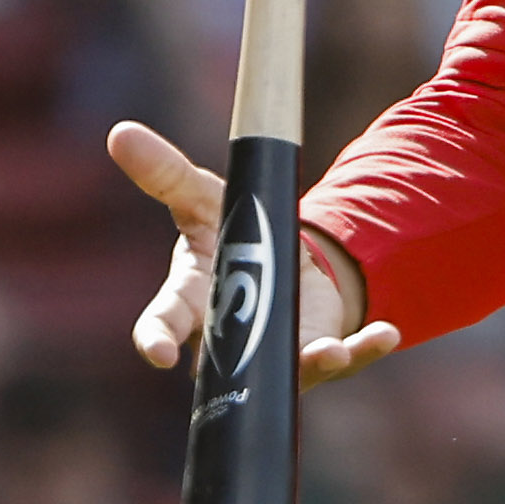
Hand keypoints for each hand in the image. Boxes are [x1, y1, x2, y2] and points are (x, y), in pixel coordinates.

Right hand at [106, 121, 401, 380]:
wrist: (286, 262)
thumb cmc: (232, 235)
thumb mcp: (203, 200)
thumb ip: (165, 174)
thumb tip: (120, 132)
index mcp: (190, 303)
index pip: (163, 324)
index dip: (157, 340)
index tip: (158, 352)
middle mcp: (227, 342)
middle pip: (224, 363)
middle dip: (237, 364)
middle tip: (248, 361)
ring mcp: (273, 356)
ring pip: (290, 371)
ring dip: (313, 362)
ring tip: (332, 353)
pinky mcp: (316, 356)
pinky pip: (344, 358)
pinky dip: (364, 349)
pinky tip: (385, 333)